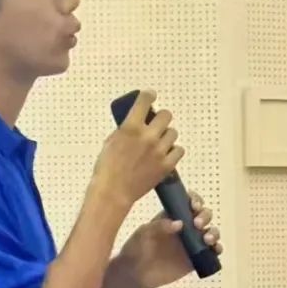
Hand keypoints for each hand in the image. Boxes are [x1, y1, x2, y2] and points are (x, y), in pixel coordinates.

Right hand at [93, 90, 183, 206]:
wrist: (113, 191)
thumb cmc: (107, 168)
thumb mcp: (111, 141)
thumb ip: (126, 129)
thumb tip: (136, 120)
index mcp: (131, 127)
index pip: (145, 100)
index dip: (149, 96)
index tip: (150, 96)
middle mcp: (147, 136)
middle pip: (166, 115)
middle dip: (160, 118)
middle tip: (156, 125)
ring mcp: (159, 151)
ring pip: (173, 132)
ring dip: (166, 135)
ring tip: (158, 143)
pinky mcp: (166, 165)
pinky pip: (179, 150)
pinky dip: (173, 151)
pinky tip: (165, 154)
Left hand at [117, 191, 221, 287]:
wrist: (133, 273)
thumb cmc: (136, 248)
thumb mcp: (144, 233)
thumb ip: (159, 226)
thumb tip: (179, 223)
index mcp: (173, 216)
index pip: (189, 202)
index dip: (196, 200)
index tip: (194, 206)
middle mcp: (185, 227)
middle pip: (204, 215)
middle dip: (205, 216)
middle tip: (197, 224)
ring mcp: (191, 243)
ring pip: (211, 233)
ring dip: (214, 233)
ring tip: (207, 239)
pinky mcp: (194, 260)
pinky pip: (211, 253)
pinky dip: (217, 250)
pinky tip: (214, 250)